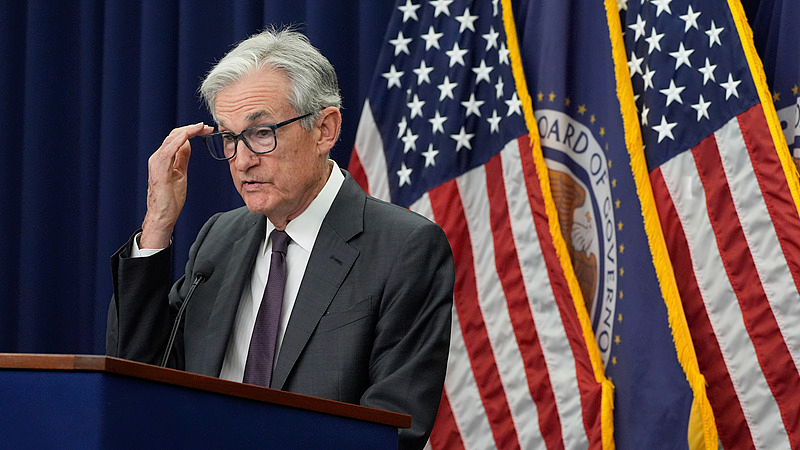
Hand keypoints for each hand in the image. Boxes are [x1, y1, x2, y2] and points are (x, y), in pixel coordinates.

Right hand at [140, 122, 213, 248]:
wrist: (163, 216)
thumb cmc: (170, 199)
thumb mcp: (180, 173)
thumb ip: (182, 157)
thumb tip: (188, 143)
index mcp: (163, 158)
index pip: (177, 138)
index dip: (190, 131)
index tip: (206, 129)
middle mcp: (157, 157)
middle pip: (174, 135)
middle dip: (192, 128)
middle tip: (208, 126)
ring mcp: (156, 162)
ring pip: (171, 139)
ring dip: (187, 131)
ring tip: (201, 128)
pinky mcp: (159, 170)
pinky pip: (168, 151)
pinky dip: (178, 141)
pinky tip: (188, 136)